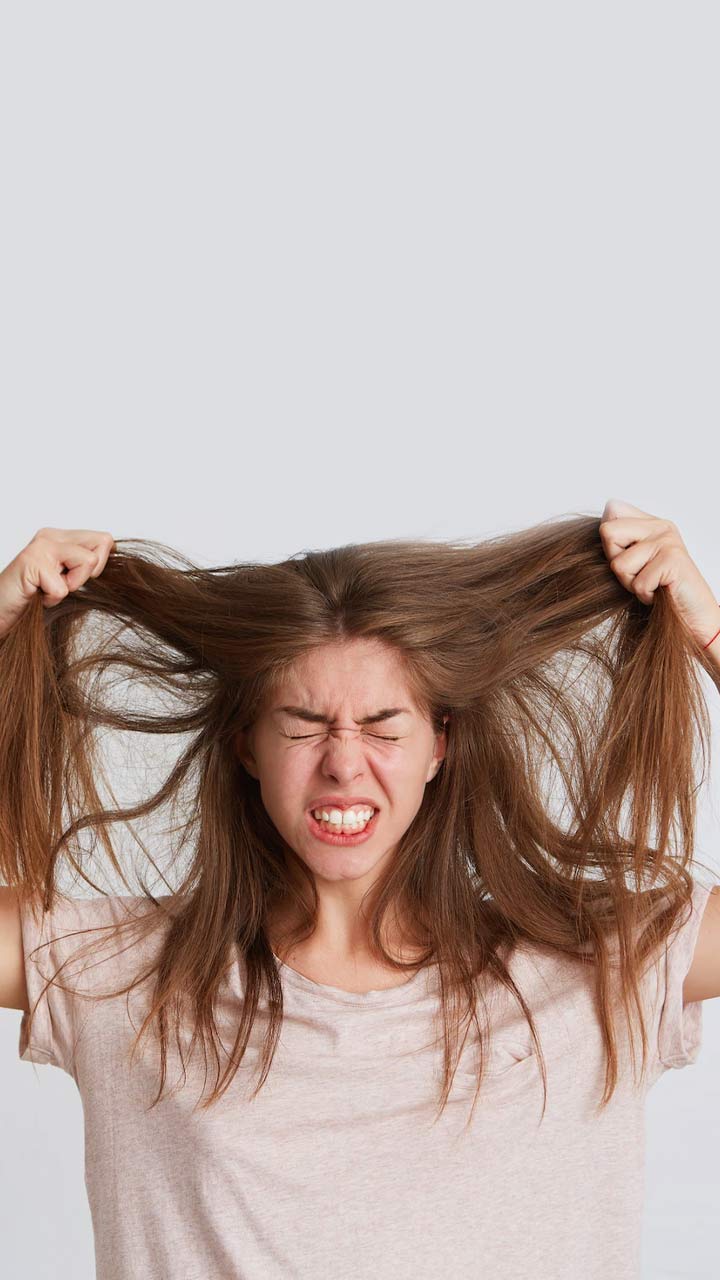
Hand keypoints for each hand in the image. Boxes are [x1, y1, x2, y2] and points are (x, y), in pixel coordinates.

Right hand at [0, 527, 114, 638]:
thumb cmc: (33, 600)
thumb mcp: (66, 580)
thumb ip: (86, 566)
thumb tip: (115, 564)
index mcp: (61, 537)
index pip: (104, 539)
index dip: (100, 565)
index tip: (75, 579)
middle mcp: (51, 536)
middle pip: (103, 542)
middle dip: (89, 573)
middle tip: (63, 584)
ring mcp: (41, 547)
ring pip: (88, 561)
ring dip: (70, 587)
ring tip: (48, 589)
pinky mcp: (31, 562)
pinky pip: (63, 587)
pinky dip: (52, 600)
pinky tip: (36, 596)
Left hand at [599, 499, 719, 650]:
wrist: (692, 615)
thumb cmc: (659, 591)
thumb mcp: (633, 562)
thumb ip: (618, 541)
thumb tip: (602, 527)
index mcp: (649, 522)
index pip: (612, 509)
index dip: (610, 540)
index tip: (630, 557)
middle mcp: (660, 526)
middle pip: (607, 532)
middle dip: (616, 562)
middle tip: (639, 573)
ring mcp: (667, 541)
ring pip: (619, 564)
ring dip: (631, 584)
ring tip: (652, 584)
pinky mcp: (673, 559)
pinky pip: (638, 583)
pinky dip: (645, 595)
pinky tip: (660, 591)